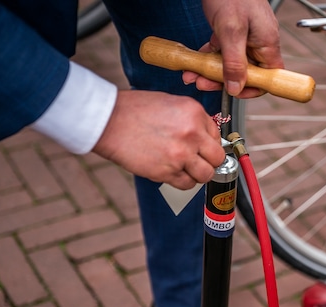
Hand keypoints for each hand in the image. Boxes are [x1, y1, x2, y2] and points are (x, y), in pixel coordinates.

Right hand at [92, 90, 223, 188]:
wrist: (108, 121)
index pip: (217, 136)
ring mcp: (181, 154)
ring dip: (196, 174)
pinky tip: (171, 171)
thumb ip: (191, 120)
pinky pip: (186, 184)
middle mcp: (192, 134)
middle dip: (209, 162)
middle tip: (197, 161)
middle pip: (217, 158)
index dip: (209, 144)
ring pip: (205, 175)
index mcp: (194, 113)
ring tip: (183, 167)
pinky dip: (181, 181)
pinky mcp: (167, 171)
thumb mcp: (170, 103)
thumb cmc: (133, 110)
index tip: (202, 148)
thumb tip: (204, 137)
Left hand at [182, 0, 283, 97]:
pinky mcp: (231, 33)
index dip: (253, 89)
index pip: (268, 77)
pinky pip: (221, 53)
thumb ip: (234, 62)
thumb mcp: (232, 31)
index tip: (234, 93)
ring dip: (210, 72)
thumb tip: (237, 88)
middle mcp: (258, 43)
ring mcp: (244, 38)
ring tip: (192, 75)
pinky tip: (194, 63)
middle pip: (245, 73)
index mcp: (267, 43)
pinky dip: (207, 59)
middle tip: (202, 84)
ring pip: (230, 65)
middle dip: (222, 81)